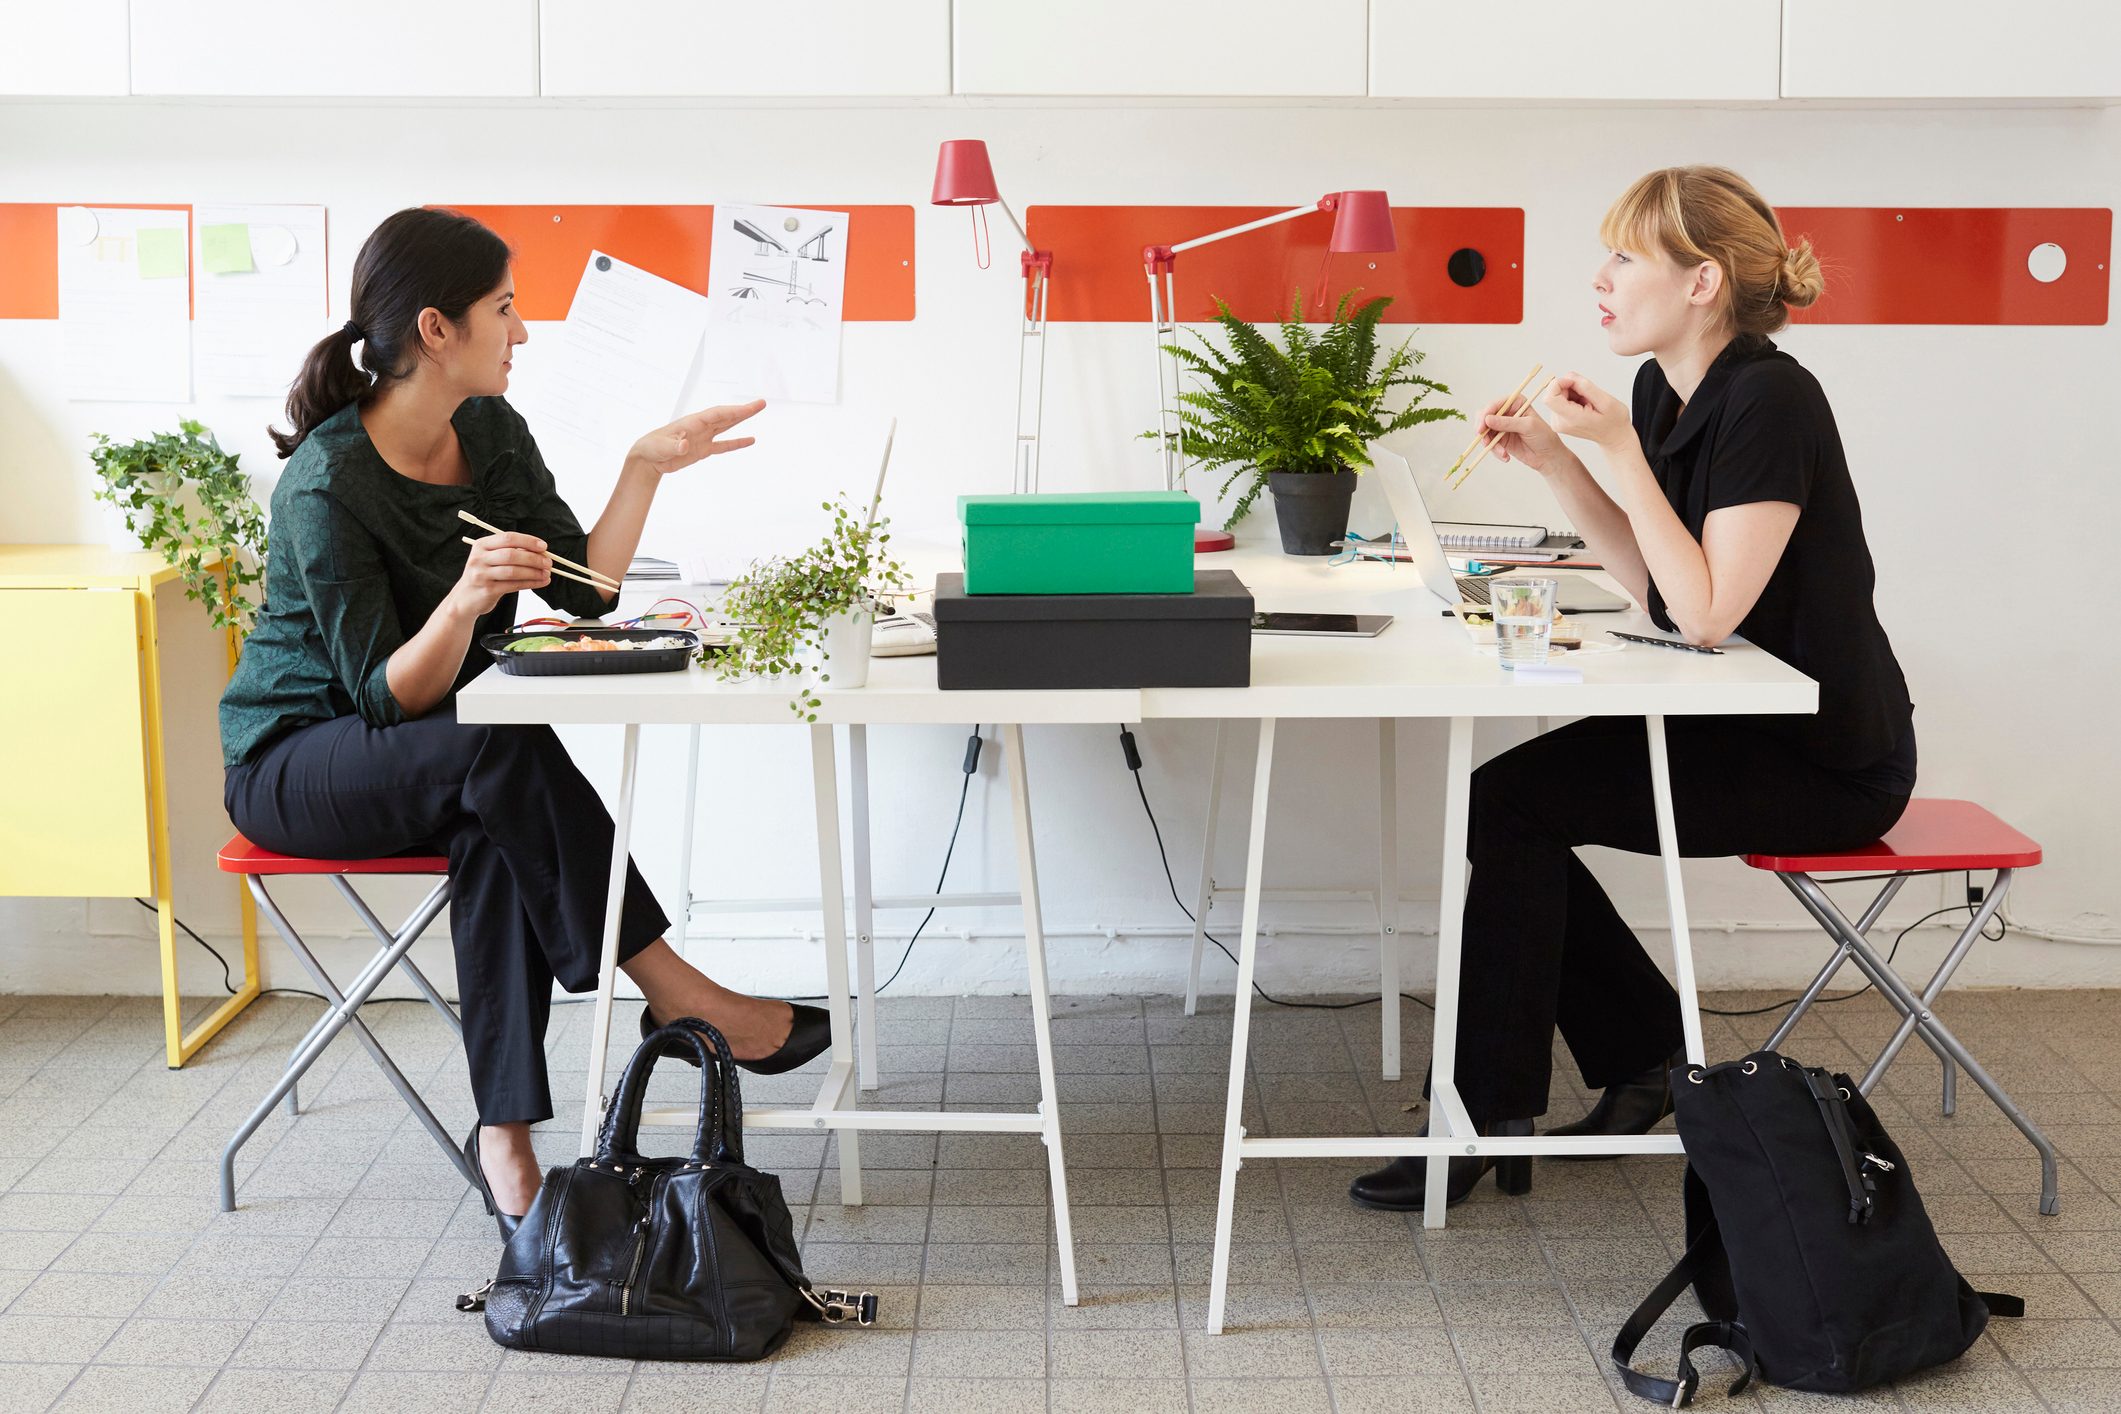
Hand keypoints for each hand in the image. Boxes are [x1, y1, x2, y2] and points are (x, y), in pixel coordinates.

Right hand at [451, 531, 549, 615]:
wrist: (465, 598)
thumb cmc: (484, 575)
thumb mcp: (491, 559)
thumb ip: (510, 552)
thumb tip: (540, 552)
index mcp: (481, 545)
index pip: (508, 538)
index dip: (528, 541)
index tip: (544, 546)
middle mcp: (479, 558)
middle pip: (511, 554)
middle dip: (534, 558)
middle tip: (548, 562)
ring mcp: (481, 574)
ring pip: (513, 571)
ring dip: (534, 572)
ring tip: (547, 573)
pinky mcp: (487, 590)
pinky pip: (513, 585)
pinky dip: (531, 583)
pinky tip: (541, 582)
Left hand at [628, 399, 766, 476]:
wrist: (647, 458)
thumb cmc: (652, 448)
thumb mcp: (661, 447)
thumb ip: (674, 446)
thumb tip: (685, 446)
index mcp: (692, 422)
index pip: (718, 415)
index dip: (734, 411)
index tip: (749, 408)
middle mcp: (701, 427)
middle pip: (726, 416)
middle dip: (743, 411)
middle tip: (761, 404)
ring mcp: (703, 437)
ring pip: (727, 426)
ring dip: (741, 420)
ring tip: (756, 411)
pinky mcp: (703, 449)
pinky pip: (723, 445)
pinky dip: (736, 443)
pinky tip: (749, 440)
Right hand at [1475, 391, 1568, 474]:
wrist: (1548, 456)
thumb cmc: (1543, 436)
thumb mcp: (1527, 426)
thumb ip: (1507, 423)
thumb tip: (1487, 420)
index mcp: (1515, 403)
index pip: (1495, 405)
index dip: (1485, 414)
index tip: (1481, 427)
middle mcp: (1506, 413)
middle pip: (1484, 416)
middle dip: (1483, 430)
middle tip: (1485, 441)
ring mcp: (1502, 427)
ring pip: (1485, 432)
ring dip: (1490, 444)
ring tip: (1502, 453)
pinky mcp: (1500, 440)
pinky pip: (1490, 444)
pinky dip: (1495, 451)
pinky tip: (1505, 457)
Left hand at [1542, 374, 1634, 452]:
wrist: (1613, 436)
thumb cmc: (1613, 421)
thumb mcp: (1606, 401)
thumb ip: (1585, 387)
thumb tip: (1569, 376)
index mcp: (1571, 419)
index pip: (1550, 398)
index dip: (1559, 384)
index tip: (1574, 382)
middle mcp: (1560, 423)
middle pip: (1553, 394)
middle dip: (1570, 388)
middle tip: (1588, 395)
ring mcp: (1557, 422)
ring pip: (1557, 396)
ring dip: (1572, 394)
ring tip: (1588, 403)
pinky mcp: (1558, 420)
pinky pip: (1560, 401)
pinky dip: (1572, 398)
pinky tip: (1584, 406)